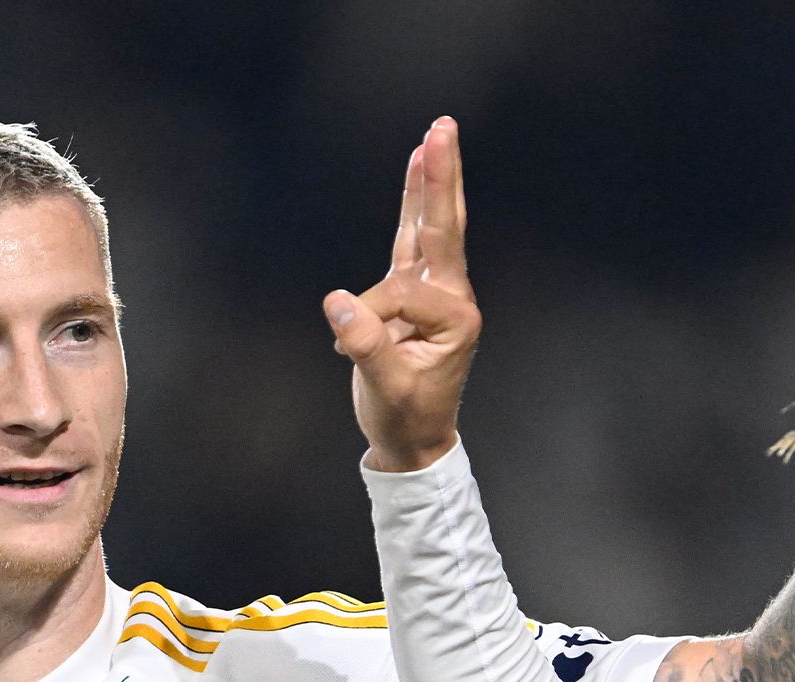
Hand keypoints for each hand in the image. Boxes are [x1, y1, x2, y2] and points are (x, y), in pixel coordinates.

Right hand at [326, 116, 478, 472]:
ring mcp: (437, 292)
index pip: (403, 291)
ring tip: (435, 135)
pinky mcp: (415, 293)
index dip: (372, 315)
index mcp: (456, 318)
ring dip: (430, 181)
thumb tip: (339, 304)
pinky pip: (414, 239)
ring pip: (432, 226)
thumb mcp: (386, 388)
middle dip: (441, 177)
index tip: (354, 347)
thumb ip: (366, 346)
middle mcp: (453, 297)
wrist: (415, 440)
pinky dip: (415, 204)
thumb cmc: (405, 417)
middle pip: (445, 226)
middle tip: (444, 128)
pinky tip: (417, 169)